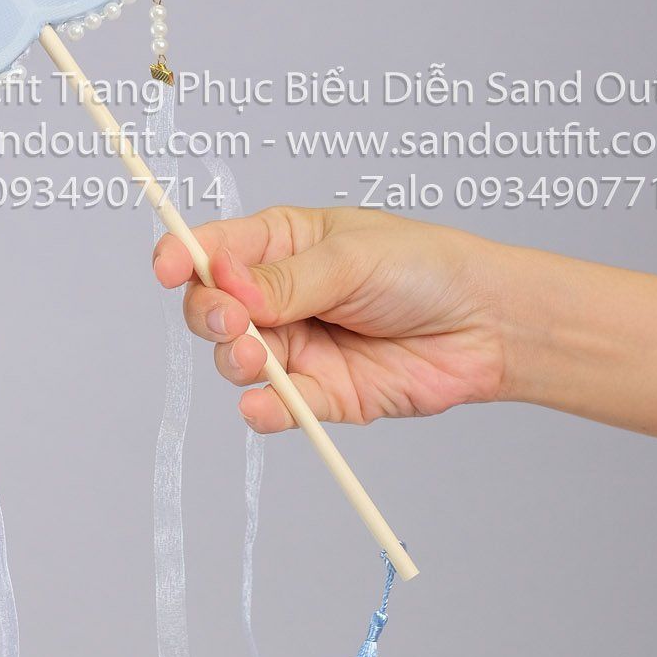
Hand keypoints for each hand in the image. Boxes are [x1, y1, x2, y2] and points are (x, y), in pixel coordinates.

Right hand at [154, 208, 507, 433]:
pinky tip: (264, 405)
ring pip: (237, 361)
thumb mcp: (352, 258)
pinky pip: (279, 408)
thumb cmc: (428, 269)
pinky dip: (265, 410)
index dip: (182, 258)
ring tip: (259, 357)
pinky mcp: (323, 394)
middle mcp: (281, 298)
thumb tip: (226, 286)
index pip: (214, 251)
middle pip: (212, 309)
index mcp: (282, 246)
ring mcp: (299, 347)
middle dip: (211, 315)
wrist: (489, 325)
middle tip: (233, 321)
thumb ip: (286, 281)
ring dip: (237, 361)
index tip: (168, 269)